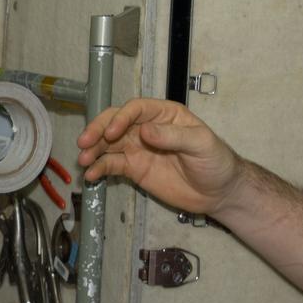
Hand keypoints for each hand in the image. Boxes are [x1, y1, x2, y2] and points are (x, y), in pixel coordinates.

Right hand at [76, 99, 241, 215]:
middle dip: (97, 131)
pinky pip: (111, 165)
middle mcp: (145, 128)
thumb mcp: (202, 144)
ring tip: (83, 161)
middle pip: (114, 123)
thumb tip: (144, 131)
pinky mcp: (133, 168)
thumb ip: (173, 136)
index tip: (111, 132)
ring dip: (93, 150)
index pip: (135, 109)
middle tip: (84, 142)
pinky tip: (91, 175)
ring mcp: (137, 148)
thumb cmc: (216, 162)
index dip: (121, 118)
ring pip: (108, 144)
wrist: (219, 193)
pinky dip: (99, 168)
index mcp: (163, 115)